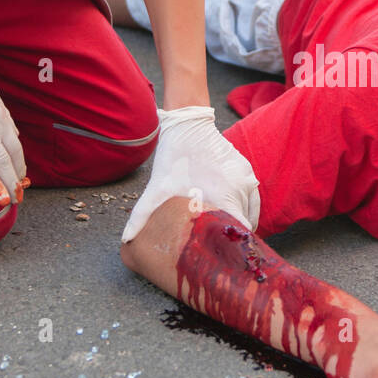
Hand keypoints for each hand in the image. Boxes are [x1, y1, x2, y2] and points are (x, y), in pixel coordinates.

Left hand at [122, 105, 259, 241]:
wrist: (188, 125)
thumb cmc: (173, 158)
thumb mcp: (157, 188)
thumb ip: (142, 215)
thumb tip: (125, 239)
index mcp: (224, 197)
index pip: (240, 230)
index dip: (233, 244)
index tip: (222, 251)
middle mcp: (240, 189)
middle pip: (246, 223)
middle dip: (233, 234)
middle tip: (219, 243)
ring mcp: (246, 179)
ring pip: (251, 211)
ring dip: (241, 220)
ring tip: (224, 230)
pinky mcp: (247, 170)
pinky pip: (252, 196)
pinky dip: (245, 206)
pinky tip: (231, 211)